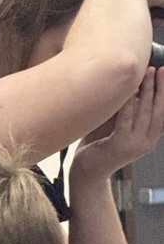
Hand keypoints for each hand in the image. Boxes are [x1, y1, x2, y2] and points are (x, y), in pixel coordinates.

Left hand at [71, 66, 163, 185]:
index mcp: (151, 139)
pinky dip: (128, 103)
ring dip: (147, 90)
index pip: (163, 113)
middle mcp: (147, 143)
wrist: (87, 174)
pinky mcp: (120, 145)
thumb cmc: (100, 148)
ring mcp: (135, 145)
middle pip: (158, 110)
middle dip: (160, 87)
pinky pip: (126, 119)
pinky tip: (129, 90)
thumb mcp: (121, 129)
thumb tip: (133, 86)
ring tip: (148, 73)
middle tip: (160, 69)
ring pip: (145, 112)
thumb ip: (130, 113)